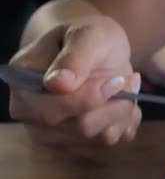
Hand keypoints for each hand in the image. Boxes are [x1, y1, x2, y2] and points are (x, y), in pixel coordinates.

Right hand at [8, 15, 141, 145]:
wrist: (97, 49)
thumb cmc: (88, 38)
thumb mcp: (87, 36)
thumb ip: (73, 58)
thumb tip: (56, 85)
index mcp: (22, 83)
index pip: (53, 110)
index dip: (92, 98)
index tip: (119, 79)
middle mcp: (29, 114)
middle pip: (82, 128)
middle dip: (115, 104)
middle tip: (128, 79)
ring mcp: (51, 133)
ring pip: (101, 138)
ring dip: (124, 111)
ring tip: (125, 86)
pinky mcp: (76, 143)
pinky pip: (113, 141)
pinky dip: (127, 121)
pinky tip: (123, 101)